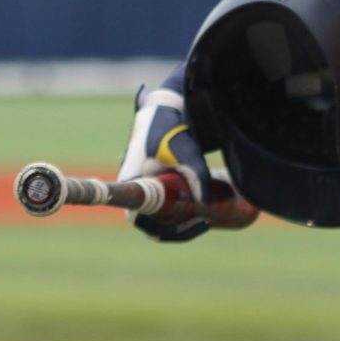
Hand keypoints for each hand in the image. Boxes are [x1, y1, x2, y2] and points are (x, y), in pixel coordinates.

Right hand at [118, 85, 212, 241]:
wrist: (164, 112)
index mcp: (132, 185)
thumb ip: (197, 175)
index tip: (189, 222)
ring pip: (162, 218)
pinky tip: (202, 213)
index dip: (165, 228)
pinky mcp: (156, 188)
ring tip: (207, 218)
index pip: (143, 220)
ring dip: (182, 222)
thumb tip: (206, 205)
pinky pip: (166, 209)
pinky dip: (182, 214)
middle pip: (155, 223)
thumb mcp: (185, 151)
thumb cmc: (169, 130)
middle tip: (205, 221)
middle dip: (180, 227)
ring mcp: (144, 191)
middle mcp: (134, 192)